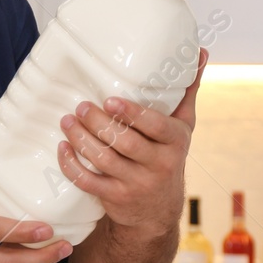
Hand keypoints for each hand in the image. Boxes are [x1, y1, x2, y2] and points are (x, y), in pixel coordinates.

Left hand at [56, 48, 207, 237]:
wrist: (157, 212)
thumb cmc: (166, 157)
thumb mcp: (182, 127)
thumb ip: (186, 91)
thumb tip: (199, 51)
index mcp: (175, 143)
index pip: (156, 127)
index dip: (132, 115)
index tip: (110, 101)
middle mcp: (159, 164)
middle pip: (124, 142)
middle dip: (98, 124)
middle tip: (80, 106)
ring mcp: (136, 184)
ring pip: (104, 160)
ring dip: (81, 140)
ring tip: (66, 121)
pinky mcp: (115, 198)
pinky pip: (88, 182)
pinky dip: (72, 165)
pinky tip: (62, 148)